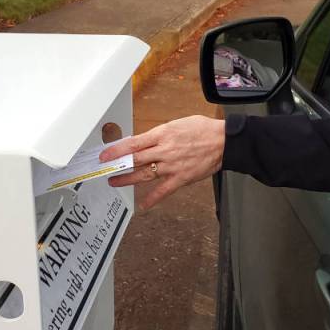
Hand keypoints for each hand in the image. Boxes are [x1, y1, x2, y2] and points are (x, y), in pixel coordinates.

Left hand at [100, 115, 224, 208]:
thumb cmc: (202, 130)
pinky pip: (163, 191)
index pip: (133, 143)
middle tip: (105, 170)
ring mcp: (172, 166)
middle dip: (117, 166)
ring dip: (127, 180)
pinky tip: (142, 205)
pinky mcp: (181, 178)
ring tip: (115, 182)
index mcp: (162, 134)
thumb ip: (160, 134)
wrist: (224, 142)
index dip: (116, 150)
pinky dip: (152, 199)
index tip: (105, 155)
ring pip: (144, 175)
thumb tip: (143, 141)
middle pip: (135, 160)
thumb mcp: (177, 124)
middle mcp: (164, 150)